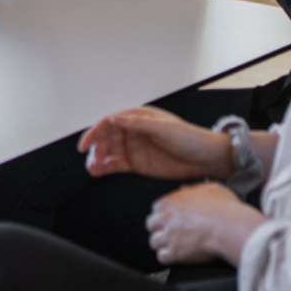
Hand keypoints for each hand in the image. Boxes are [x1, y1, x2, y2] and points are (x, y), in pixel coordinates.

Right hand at [78, 106, 232, 181]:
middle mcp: (133, 132)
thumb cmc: (189, 138)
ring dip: (98, 159)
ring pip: (109, 152)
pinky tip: (99, 171)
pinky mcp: (138, 163)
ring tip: (93, 168)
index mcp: (138, 118)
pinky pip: (116, 165)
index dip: (95, 132)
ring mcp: (134, 148)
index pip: (110, 123)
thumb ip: (138, 124)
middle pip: (107, 138)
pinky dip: (106, 168)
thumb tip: (116, 119)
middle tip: (91, 159)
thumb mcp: (163, 128)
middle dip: (96, 148)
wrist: (204, 158)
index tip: (86, 144)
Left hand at [147, 182, 265, 265]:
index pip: (156, 208)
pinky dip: (168, 258)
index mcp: (173, 201)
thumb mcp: (210, 189)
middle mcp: (167, 218)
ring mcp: (170, 235)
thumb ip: (194, 189)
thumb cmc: (224, 209)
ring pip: (154, 241)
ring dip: (162, 244)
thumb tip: (187, 191)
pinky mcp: (175, 252)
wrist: (229, 227)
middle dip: (158, 229)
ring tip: (171, 246)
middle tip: (168, 232)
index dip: (163, 214)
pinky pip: (162, 257)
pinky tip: (175, 257)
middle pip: (151, 224)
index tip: (168, 219)